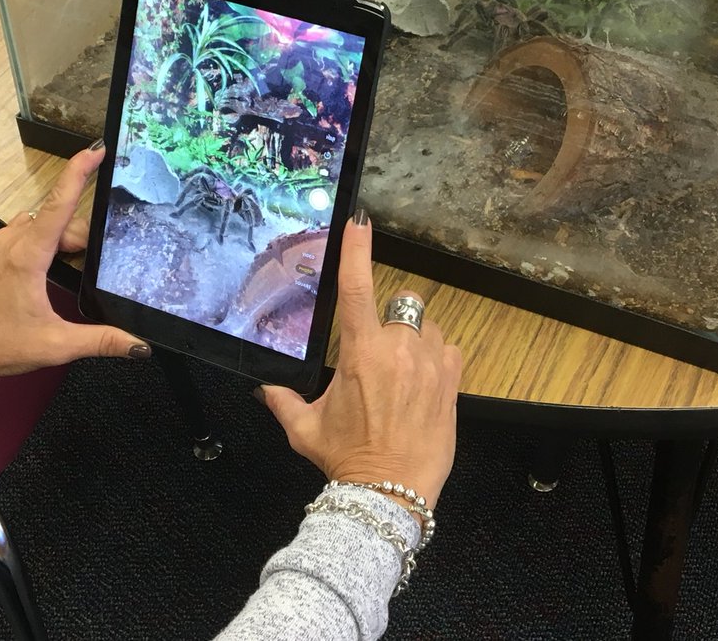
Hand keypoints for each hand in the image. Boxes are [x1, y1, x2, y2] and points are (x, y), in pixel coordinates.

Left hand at [0, 146, 150, 394]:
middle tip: (89, 268)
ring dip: (64, 240)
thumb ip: (102, 340)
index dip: (78, 173)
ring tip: (72, 269)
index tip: (96, 150)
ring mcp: (0, 243)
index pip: (58, 205)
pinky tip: (54, 267)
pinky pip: (31, 231)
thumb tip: (139, 344)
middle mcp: (11, 241)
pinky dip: (48, 242)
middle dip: (81, 237)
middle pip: (60, 219)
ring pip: (45, 224)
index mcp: (27, 256)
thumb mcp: (56, 345)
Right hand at [260, 214, 461, 508]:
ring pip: (426, 326)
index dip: (356, 250)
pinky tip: (422, 383)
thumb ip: (283, 399)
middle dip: (391, 320)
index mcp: (360, 353)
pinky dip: (435, 357)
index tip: (360, 222)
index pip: (355, 289)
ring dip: (414, 340)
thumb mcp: (305, 429)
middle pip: (401, 304)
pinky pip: (447, 348)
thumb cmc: (348, 461)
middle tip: (378, 355)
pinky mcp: (452, 380)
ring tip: (401, 376)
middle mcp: (398, 350)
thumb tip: (265, 386)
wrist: (391, 494)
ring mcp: (430, 363)